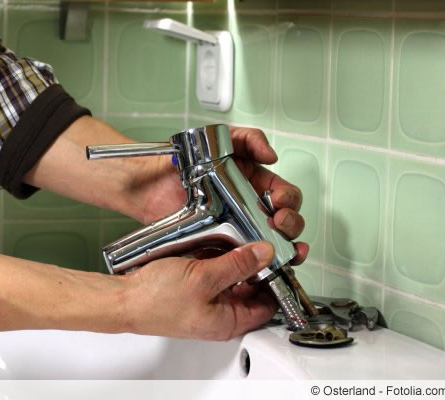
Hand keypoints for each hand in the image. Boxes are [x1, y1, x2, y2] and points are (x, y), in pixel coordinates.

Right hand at [122, 242, 276, 339]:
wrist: (123, 300)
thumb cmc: (155, 301)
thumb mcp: (203, 277)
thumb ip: (237, 264)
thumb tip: (264, 254)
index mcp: (229, 322)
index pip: (268, 304)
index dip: (276, 280)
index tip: (278, 258)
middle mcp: (220, 315)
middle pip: (251, 288)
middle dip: (254, 265)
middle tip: (256, 243)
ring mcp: (206, 303)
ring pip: (232, 277)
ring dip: (234, 259)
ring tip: (234, 240)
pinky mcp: (193, 291)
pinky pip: (214, 273)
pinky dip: (216, 258)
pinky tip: (212, 245)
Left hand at [136, 126, 307, 264]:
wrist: (153, 184)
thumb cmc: (185, 163)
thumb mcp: (224, 141)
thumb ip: (250, 139)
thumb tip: (271, 155)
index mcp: (257, 185)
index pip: (286, 196)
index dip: (289, 201)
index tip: (279, 202)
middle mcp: (251, 209)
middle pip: (286, 222)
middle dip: (292, 225)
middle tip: (281, 223)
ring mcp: (237, 229)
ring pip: (272, 244)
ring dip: (287, 249)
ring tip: (287, 250)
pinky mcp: (221, 247)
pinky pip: (244, 262)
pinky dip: (258, 267)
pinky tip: (262, 267)